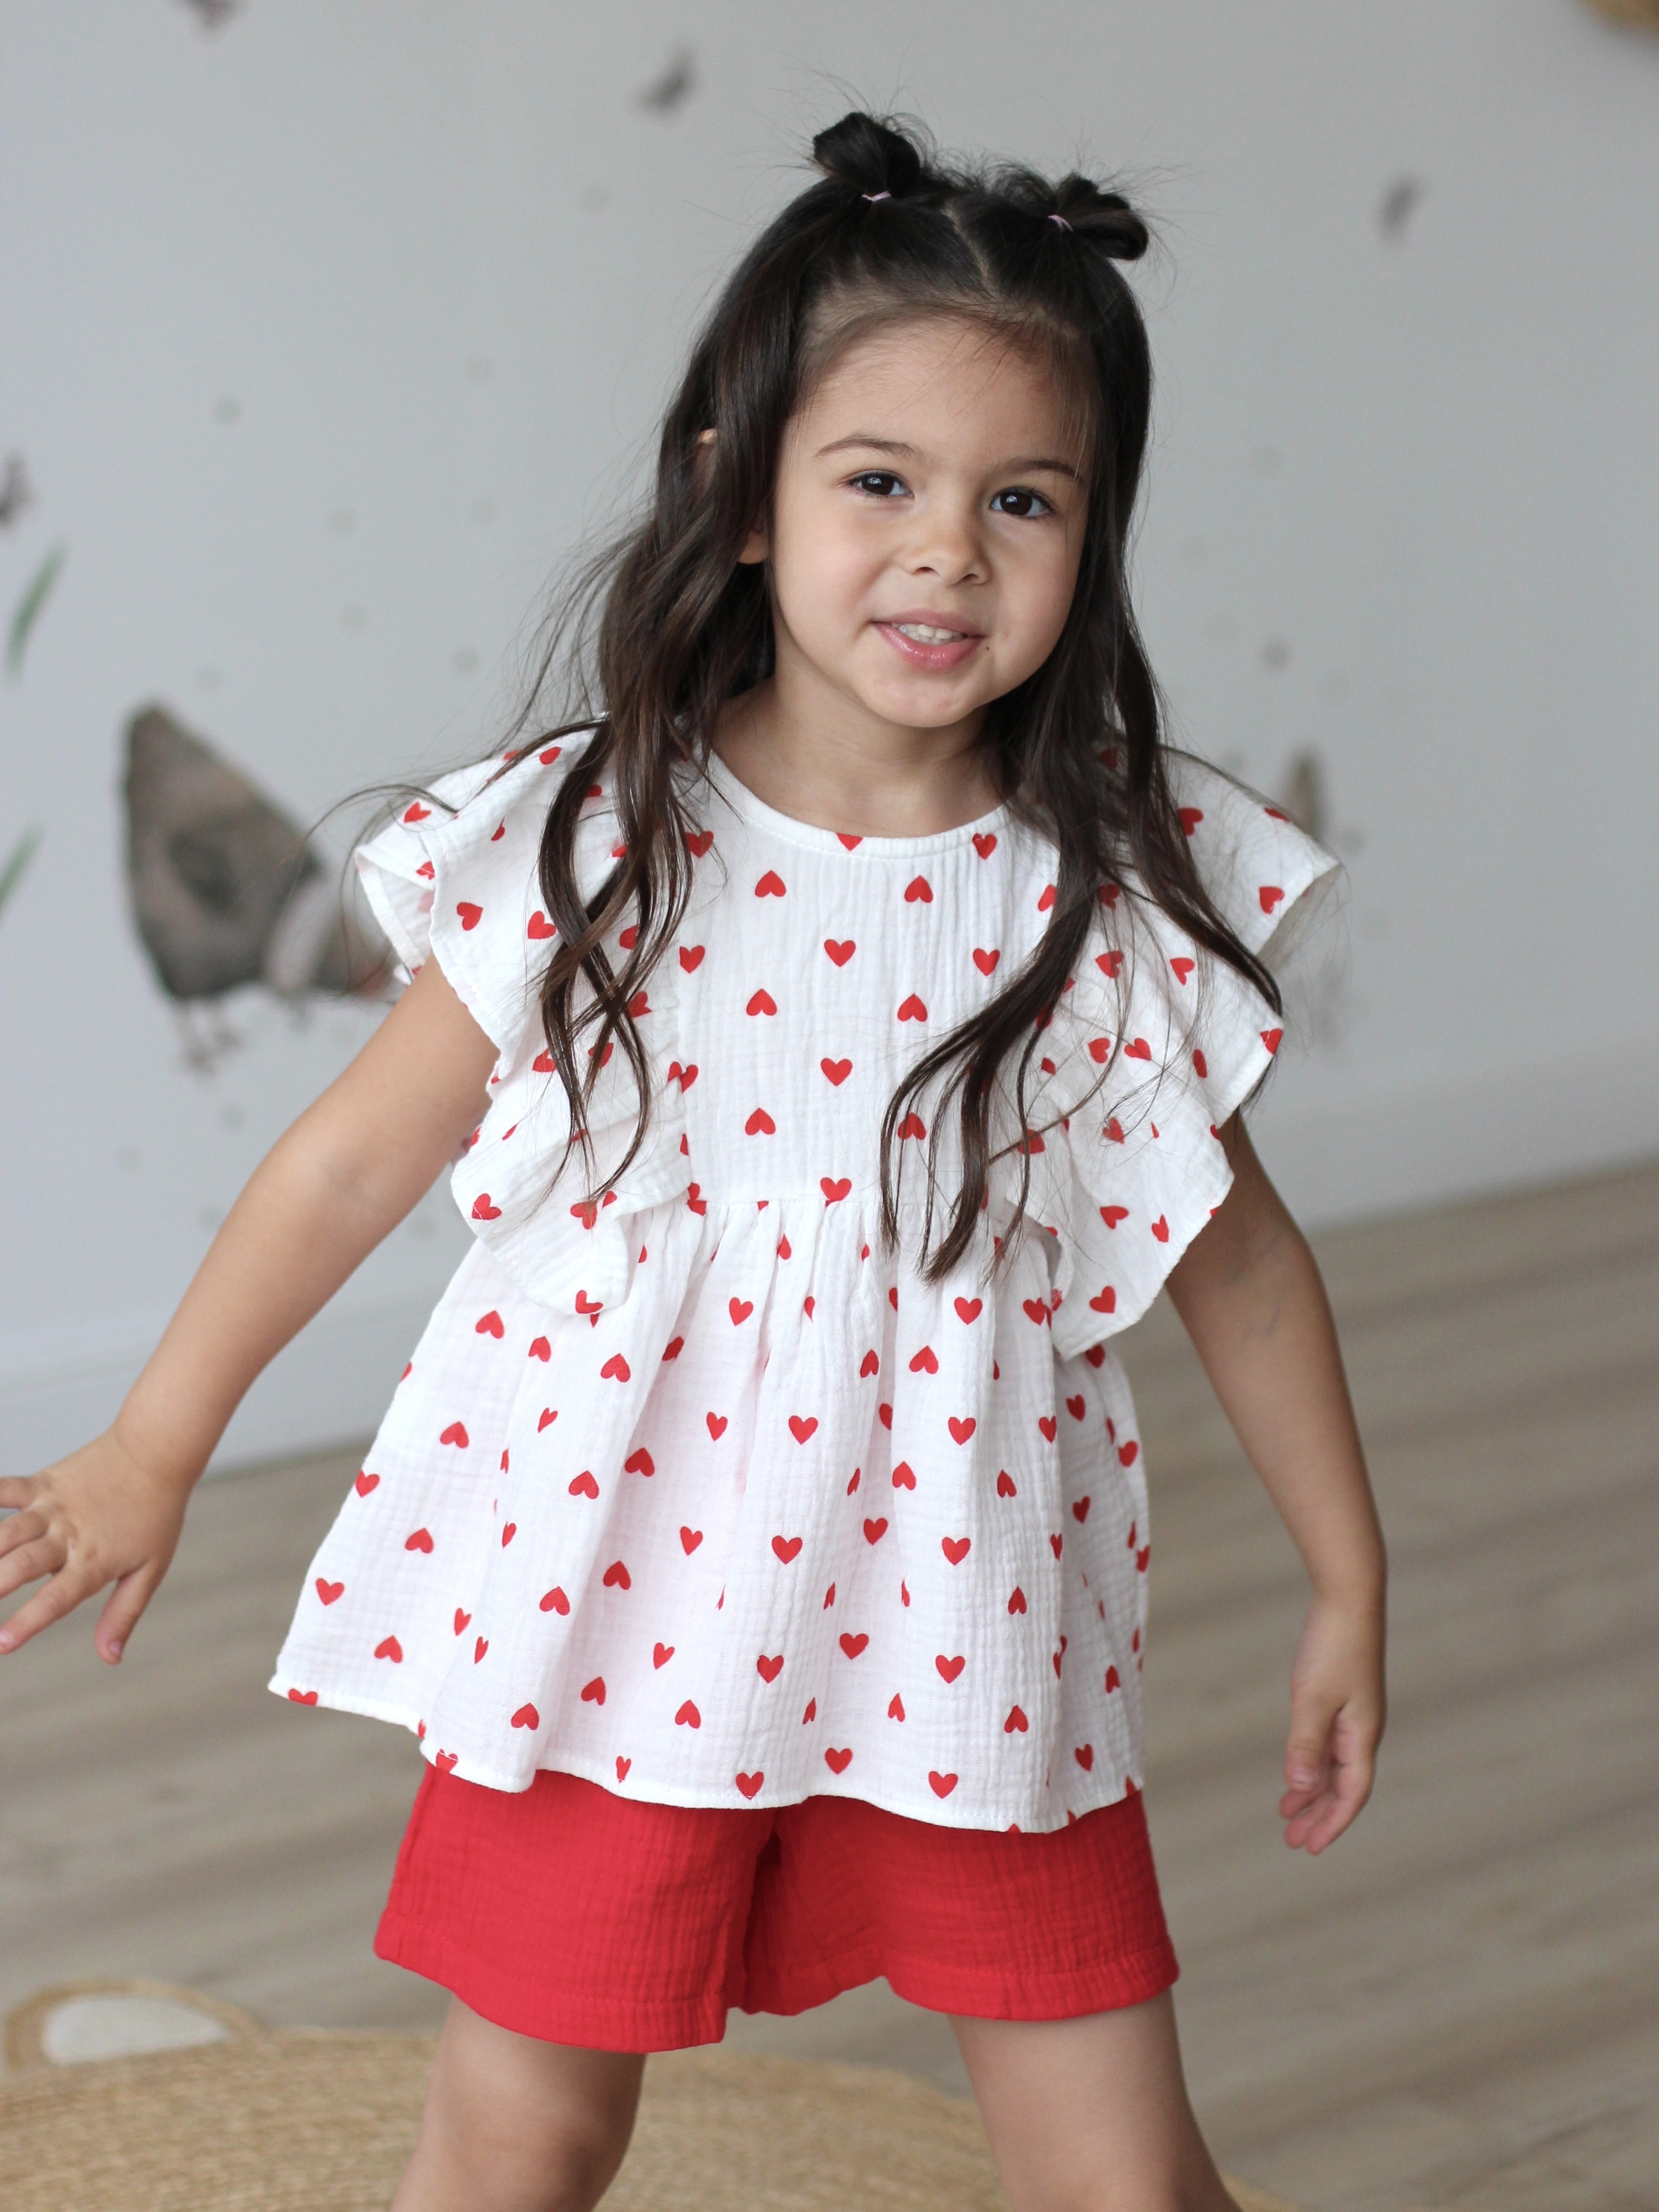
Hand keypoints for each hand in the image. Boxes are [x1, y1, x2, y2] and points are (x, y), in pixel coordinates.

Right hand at [0, 1432, 191, 1662]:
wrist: (157, 1452)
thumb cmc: (156, 1514)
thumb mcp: (150, 1569)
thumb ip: (124, 1613)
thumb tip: (110, 1657)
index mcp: (92, 1562)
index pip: (56, 1599)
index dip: (28, 1622)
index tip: (2, 1644)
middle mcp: (67, 1537)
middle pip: (21, 1566)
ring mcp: (51, 1508)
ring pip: (6, 1533)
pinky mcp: (42, 1483)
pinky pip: (5, 1489)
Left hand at [1279, 1588, 1385, 1853]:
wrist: (1349, 1597)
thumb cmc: (1334, 1645)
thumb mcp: (1313, 1697)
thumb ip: (1305, 1743)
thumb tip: (1300, 1787)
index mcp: (1362, 1735)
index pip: (1351, 1794)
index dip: (1332, 1823)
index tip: (1309, 1847)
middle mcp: (1362, 1730)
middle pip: (1343, 1786)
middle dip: (1319, 1815)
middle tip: (1293, 1840)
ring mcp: (1353, 1714)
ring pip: (1334, 1766)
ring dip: (1313, 1791)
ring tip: (1288, 1814)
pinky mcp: (1341, 1698)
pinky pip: (1328, 1744)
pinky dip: (1312, 1763)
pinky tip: (1296, 1771)